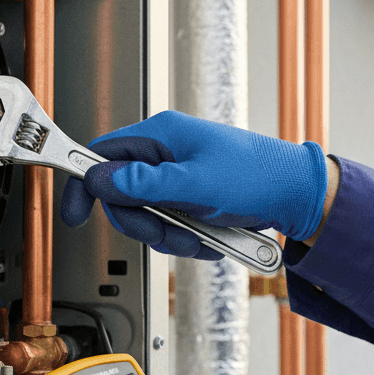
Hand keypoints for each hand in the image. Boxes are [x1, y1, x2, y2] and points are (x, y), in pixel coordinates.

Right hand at [60, 112, 328, 258]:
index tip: (75, 213)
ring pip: (148, 216)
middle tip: (166, 232)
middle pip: (123, 195)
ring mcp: (180, 178)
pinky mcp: (194, 199)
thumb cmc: (258, 177)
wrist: (298, 196)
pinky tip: (210, 237)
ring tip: (198, 236)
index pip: (103, 154)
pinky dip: (188, 238)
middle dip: (143, 222)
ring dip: (170, 236)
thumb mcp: (196, 182)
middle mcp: (167, 154)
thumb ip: (145, 183)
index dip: (85, 184)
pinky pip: (173, 226)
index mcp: (162, 136)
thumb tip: (101, 180)